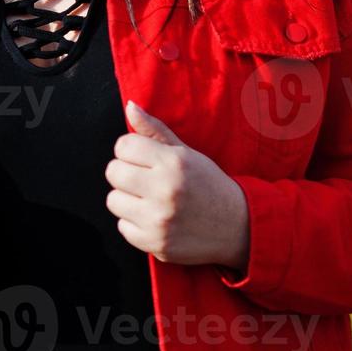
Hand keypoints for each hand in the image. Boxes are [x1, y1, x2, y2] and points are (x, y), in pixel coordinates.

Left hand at [104, 100, 249, 269]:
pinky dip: (134, 224)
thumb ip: (154, 130)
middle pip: (113, 172)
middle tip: (144, 180)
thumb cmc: (208, 185)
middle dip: (125, 174)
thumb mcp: (186, 153)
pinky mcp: (156, 244)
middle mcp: (165, 190)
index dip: (130, 151)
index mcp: (173, 162)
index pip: (123, 146)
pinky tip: (154, 219)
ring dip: (127, 199)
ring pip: (114, 200)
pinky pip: (123, 227)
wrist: (238, 227)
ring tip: (149, 200)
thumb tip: (130, 106)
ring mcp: (159, 220)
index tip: (142, 159)